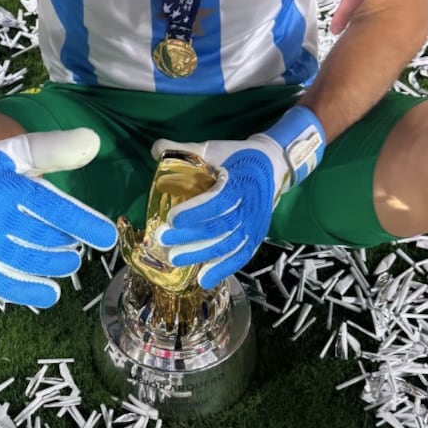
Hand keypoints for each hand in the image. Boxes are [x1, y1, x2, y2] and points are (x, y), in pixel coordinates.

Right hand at [0, 115, 117, 307]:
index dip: (84, 224)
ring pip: (27, 262)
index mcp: (6, 185)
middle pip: (44, 238)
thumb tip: (94, 142)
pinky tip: (49, 293)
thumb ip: (55, 149)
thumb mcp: (19, 151)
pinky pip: (2, 283)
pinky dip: (27, 291)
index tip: (108, 237)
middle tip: (74, 242)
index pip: (53, 208)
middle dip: (67, 242)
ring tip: (68, 261)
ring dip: (54, 264)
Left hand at [151, 106, 325, 289]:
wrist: (272, 166)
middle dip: (191, 236)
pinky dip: (223, 268)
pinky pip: (241, 256)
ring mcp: (255, 224)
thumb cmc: (238, 157)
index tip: (172, 218)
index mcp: (240, 182)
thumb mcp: (215, 148)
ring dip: (202, 254)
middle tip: (165, 241)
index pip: (218, 201)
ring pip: (229, 245)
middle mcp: (250, 206)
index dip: (196, 212)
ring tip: (176, 259)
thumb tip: (155, 148)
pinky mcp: (256, 235)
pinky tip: (204, 279)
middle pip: (221, 227)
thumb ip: (185, 149)